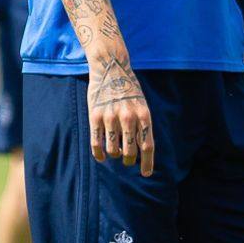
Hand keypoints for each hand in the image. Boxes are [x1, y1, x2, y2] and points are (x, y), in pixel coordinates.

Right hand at [88, 59, 154, 175]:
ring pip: (113, 150)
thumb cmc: (129, 89)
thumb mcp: (142, 105)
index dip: (147, 163)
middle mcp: (128, 118)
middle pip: (130, 152)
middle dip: (129, 160)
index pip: (148, 146)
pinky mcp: (95, 116)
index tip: (146, 174)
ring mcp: (111, 117)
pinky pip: (97, 144)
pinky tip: (101, 157)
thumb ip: (142, 125)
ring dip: (114, 154)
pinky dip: (99, 154)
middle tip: (127, 160)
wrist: (111, 68)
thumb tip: (141, 150)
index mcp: (144, 115)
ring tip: (115, 151)